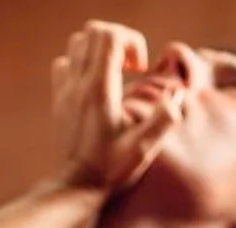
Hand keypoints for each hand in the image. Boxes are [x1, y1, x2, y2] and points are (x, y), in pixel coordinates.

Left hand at [51, 20, 184, 191]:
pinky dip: (81, 64)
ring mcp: (65, 90)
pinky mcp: (59, 99)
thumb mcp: (143, 149)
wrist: (75, 187)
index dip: (132, 41)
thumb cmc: (111, 170)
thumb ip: (163, 120)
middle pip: (93, 32)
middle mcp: (78, 85)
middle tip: (130, 65)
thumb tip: (176, 96)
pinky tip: (96, 84)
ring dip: (99, 49)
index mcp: (99, 90)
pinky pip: (64, 63)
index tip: (140, 67)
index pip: (110, 37)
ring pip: (77, 43)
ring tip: (115, 72)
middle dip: (118, 39)